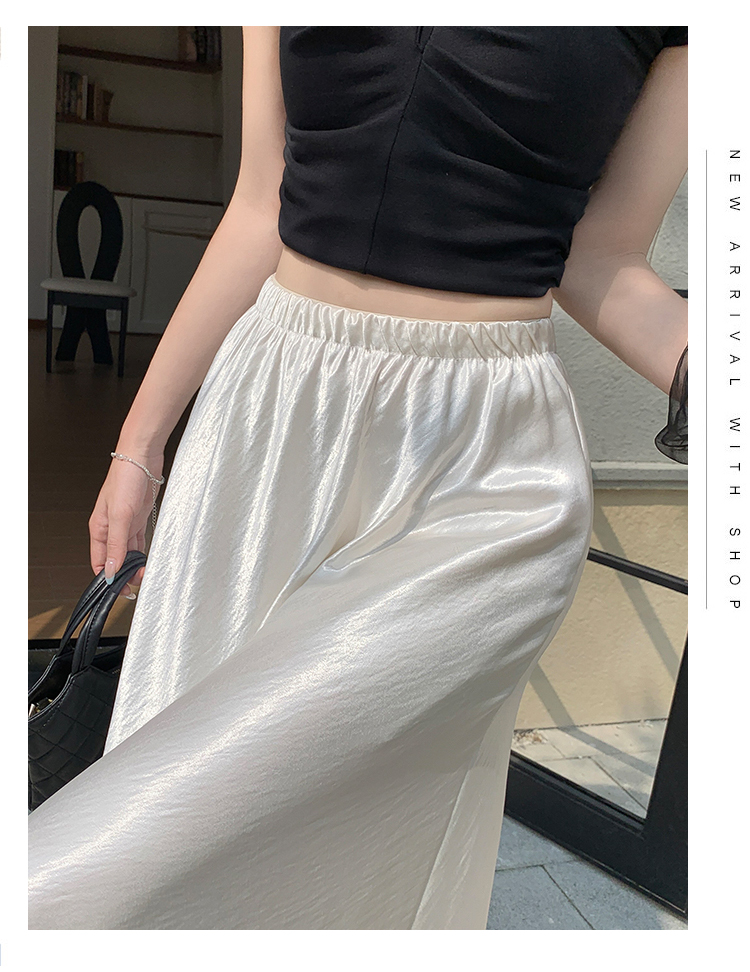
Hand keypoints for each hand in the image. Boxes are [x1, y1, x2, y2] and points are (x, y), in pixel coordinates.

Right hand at [89, 451, 164, 597]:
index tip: (120, 591)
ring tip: (145, 574)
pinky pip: (138, 542)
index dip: (108, 579)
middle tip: (138, 584)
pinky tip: (148, 560)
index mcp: (99, 529)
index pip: (99, 562)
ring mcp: (125, 523)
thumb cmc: (126, 479)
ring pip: (128, 552)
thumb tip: (111, 571)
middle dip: (125, 574)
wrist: (142, 457)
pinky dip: (142, 553)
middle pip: (115, 560)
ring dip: (135, 565)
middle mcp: (111, 528)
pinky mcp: (139, 518)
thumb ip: (117, 545)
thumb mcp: (121, 516)